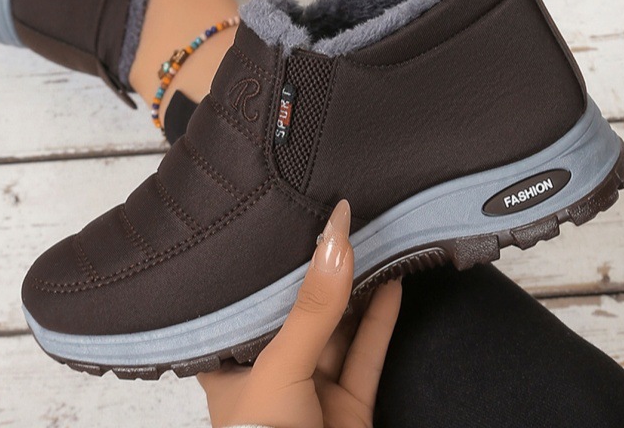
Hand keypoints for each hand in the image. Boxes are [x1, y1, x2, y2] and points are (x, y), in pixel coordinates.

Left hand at [198, 200, 402, 427]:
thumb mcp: (279, 366)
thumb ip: (312, 307)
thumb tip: (336, 239)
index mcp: (231, 363)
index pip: (250, 301)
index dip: (271, 263)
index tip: (291, 219)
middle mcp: (271, 371)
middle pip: (301, 311)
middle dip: (322, 272)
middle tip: (341, 221)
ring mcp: (312, 389)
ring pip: (339, 329)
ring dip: (357, 290)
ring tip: (370, 240)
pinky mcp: (349, 405)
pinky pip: (366, 354)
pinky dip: (380, 320)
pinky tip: (392, 284)